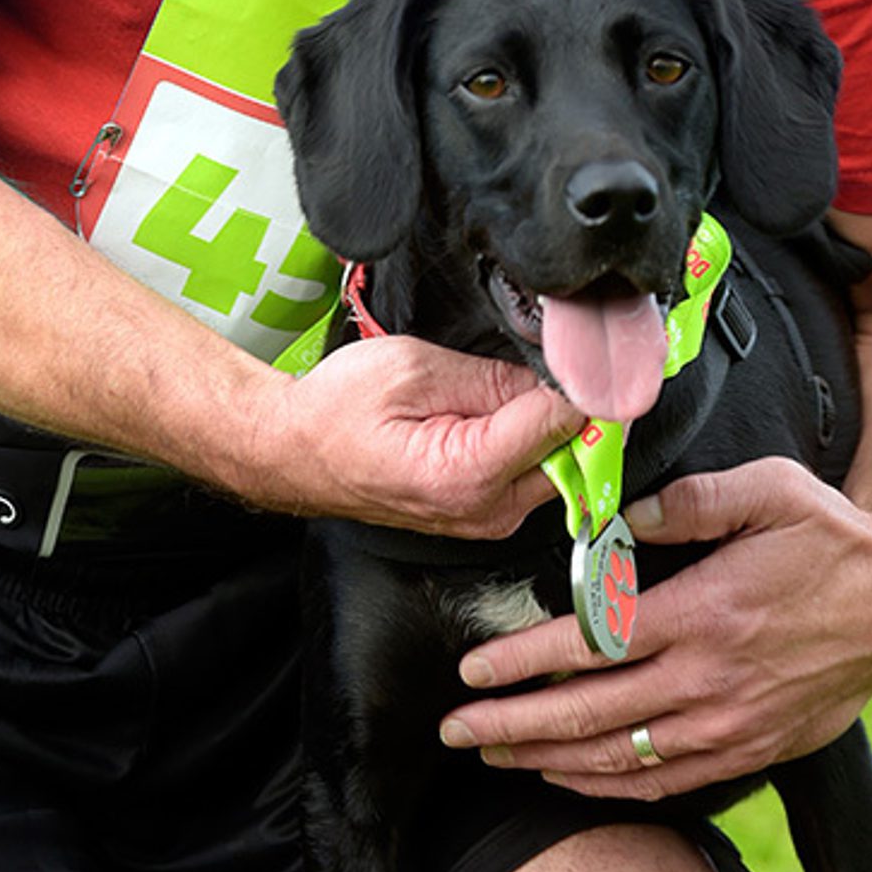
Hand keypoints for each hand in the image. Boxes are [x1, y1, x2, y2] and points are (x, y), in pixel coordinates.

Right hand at [251, 335, 585, 537]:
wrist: (294, 450)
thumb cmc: (337, 411)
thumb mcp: (414, 369)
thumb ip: (491, 377)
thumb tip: (555, 379)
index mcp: (469, 476)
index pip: (564, 424)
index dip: (575, 380)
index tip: (576, 352)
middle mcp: (486, 512)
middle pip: (575, 452)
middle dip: (572, 404)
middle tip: (548, 358)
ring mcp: (486, 520)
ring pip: (560, 464)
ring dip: (552, 422)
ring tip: (509, 382)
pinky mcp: (483, 514)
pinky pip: (534, 474)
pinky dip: (533, 439)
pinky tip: (499, 409)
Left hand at [438, 457, 871, 797]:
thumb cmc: (830, 535)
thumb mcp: (766, 488)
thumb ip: (688, 499)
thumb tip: (623, 514)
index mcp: (705, 611)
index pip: (592, 645)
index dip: (525, 660)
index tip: (474, 669)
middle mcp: (710, 678)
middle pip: (591, 712)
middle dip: (514, 722)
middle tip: (456, 728)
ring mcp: (730, 722)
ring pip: (621, 755)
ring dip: (550, 758)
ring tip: (497, 754)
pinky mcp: (751, 747)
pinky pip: (667, 779)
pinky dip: (611, 784)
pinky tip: (572, 776)